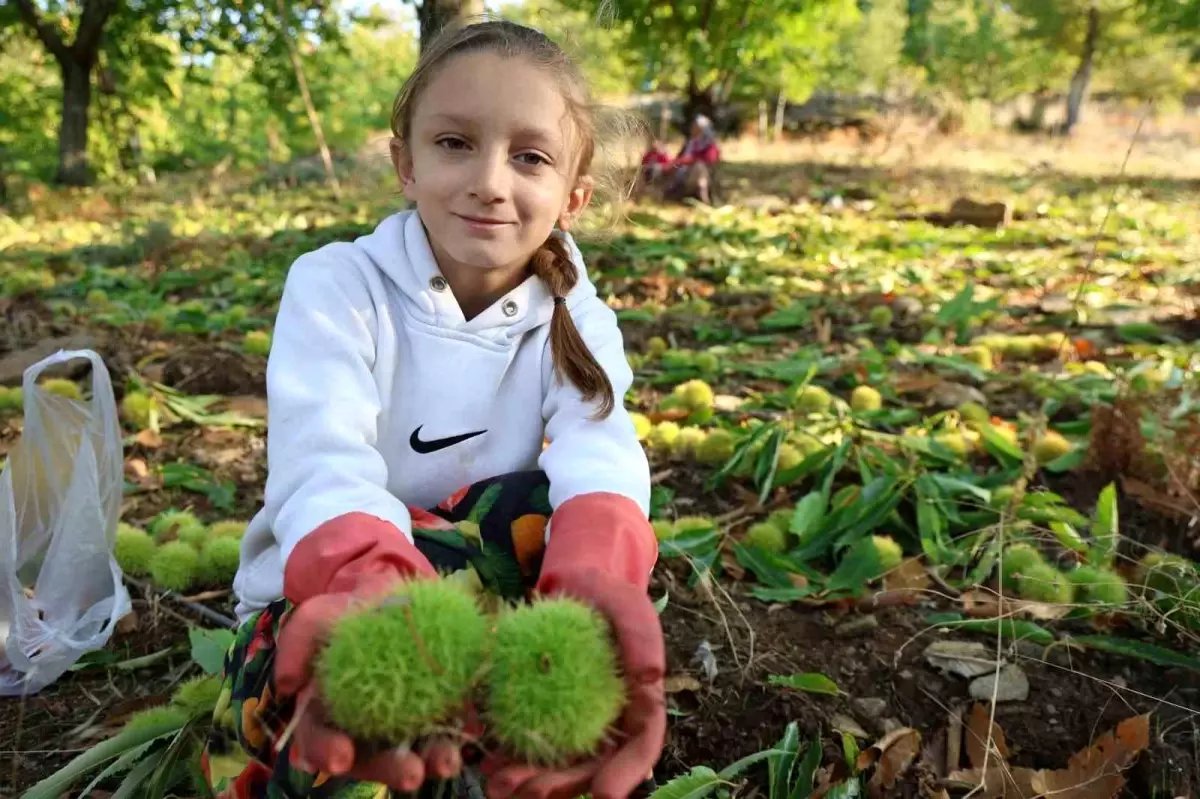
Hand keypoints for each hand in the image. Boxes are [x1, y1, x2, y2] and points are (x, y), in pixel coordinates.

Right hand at [273, 513, 463, 789]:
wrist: (395, 593)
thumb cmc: (350, 610)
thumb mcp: (320, 614)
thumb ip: (299, 639)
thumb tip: (287, 684)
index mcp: (328, 712)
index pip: (319, 740)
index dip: (327, 752)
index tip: (341, 759)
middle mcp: (364, 728)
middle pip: (373, 759)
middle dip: (390, 770)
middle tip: (409, 775)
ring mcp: (404, 724)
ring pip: (415, 753)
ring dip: (430, 763)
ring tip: (446, 763)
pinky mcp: (439, 712)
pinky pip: (449, 730)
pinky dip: (459, 737)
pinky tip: (470, 739)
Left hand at [483, 567, 665, 798]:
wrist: (571, 587)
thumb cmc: (606, 595)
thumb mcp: (626, 604)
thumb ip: (640, 635)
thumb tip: (651, 677)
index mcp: (638, 706)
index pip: (640, 749)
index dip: (626, 775)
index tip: (604, 793)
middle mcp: (608, 725)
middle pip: (591, 768)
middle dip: (562, 787)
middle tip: (531, 792)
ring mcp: (573, 724)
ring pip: (556, 766)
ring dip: (529, 782)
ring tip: (498, 784)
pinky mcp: (540, 714)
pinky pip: (525, 742)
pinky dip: (507, 756)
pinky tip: (484, 761)